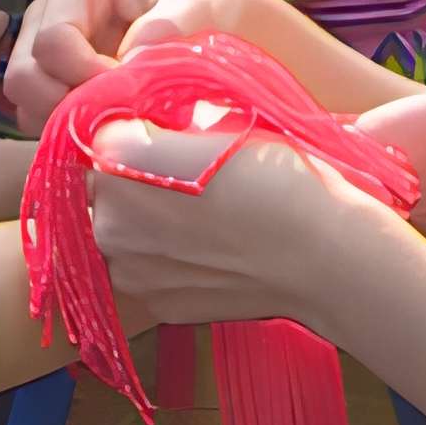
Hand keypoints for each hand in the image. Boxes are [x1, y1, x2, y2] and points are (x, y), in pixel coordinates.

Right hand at [9, 0, 262, 128]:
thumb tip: (131, 61)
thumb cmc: (208, 5)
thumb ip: (170, 24)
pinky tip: (109, 130)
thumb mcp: (203, 1)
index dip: (85, 76)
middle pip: (23, 75)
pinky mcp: (54, 88)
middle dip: (64, 105)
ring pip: (24, 104)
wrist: (219, 29)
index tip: (130, 92)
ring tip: (117, 124)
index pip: (53, 41)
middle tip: (117, 118)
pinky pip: (39, 123)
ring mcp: (46, 54)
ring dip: (66, 124)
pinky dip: (68, 136)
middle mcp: (49, 14)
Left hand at [83, 120, 385, 329]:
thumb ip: (165, 119)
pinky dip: (164, 258)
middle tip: (185, 172)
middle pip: (101, 184)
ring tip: (198, 214)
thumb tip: (145, 122)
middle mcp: (107, 218)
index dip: (135, 126)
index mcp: (117, 158)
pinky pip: (144, 269)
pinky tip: (208, 248)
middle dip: (129, 175)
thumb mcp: (218, 120)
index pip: (101, 130)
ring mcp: (129, 270)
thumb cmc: (280, 176)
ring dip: (141, 220)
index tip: (168, 129)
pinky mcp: (154, 305)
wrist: (324, 254)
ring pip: (118, 231)